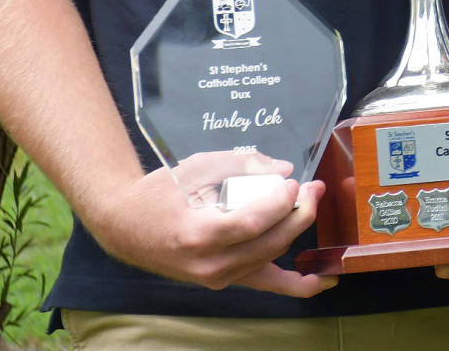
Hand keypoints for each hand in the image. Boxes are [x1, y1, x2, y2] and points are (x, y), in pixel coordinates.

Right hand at [87, 153, 333, 296]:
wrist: (126, 228)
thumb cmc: (159, 194)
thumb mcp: (195, 168)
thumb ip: (240, 165)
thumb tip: (283, 168)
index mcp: (198, 235)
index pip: (252, 223)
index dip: (280, 202)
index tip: (294, 182)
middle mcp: (210, 264)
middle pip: (270, 242)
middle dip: (300, 213)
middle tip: (312, 187)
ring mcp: (218, 278)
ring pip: (273, 256)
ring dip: (297, 230)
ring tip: (310, 202)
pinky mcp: (225, 281)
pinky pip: (266, 284)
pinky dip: (295, 284)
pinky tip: (322, 281)